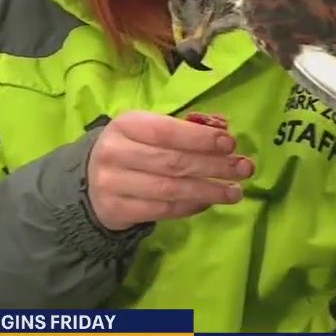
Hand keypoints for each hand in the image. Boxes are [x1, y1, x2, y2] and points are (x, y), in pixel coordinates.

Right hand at [85, 110, 253, 231]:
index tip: (230, 144)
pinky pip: (163, 209)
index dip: (201, 139)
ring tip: (235, 191)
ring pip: (171, 189)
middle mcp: (115, 152)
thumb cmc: (133, 149)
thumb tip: (224, 136)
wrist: (90, 180)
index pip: (167, 131)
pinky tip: (209, 201)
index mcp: (126, 125)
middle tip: (245, 169)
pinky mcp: (118, 210)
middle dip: (214, 166)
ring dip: (209, 190)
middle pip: (173, 162)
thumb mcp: (149, 130)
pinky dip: (191, 205)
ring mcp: (113, 183)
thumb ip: (184, 130)